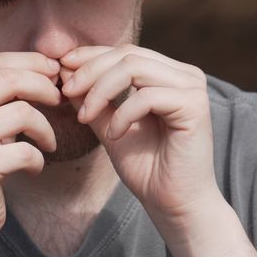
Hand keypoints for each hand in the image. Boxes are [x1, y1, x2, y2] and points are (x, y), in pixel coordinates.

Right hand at [0, 52, 61, 239]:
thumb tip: (46, 63)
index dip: (31, 63)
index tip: (54, 74)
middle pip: (9, 78)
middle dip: (44, 86)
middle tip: (60, 100)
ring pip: (23, 112)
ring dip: (46, 128)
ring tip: (47, 143)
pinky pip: (26, 150)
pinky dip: (38, 159)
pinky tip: (33, 168)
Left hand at [60, 45, 223, 243]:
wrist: (173, 204)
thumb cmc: (146, 168)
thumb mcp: (109, 126)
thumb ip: (93, 100)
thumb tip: (65, 72)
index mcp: (168, 75)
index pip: (125, 52)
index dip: (90, 56)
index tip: (61, 69)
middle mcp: (185, 75)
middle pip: (128, 55)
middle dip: (89, 71)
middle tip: (66, 92)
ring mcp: (192, 88)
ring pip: (134, 68)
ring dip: (100, 91)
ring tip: (85, 117)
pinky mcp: (195, 106)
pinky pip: (146, 97)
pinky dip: (122, 114)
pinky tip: (113, 136)